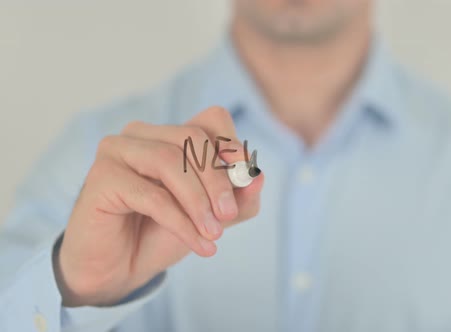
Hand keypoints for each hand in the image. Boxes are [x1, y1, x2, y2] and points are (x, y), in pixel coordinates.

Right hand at [53, 106, 263, 306]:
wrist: (120, 268)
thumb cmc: (163, 233)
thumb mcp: (213, 216)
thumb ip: (239, 198)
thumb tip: (258, 176)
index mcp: (170, 134)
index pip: (212, 119)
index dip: (233, 145)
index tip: (246, 178)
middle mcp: (142, 133)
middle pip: (192, 138)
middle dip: (218, 178)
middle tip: (229, 215)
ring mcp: (117, 150)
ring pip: (170, 161)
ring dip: (198, 202)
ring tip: (214, 233)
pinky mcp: (101, 176)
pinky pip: (151, 195)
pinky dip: (181, 222)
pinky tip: (200, 244)